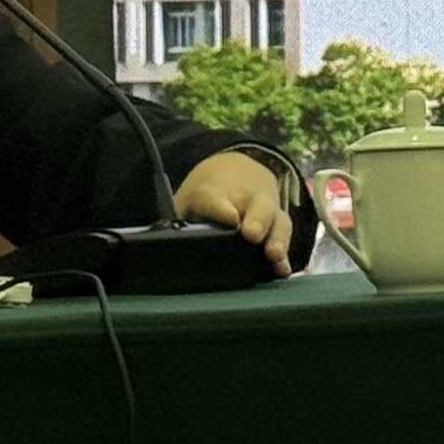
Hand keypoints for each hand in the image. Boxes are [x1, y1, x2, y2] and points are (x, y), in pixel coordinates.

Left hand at [176, 149, 296, 272]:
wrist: (235, 173)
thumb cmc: (206, 199)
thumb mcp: (186, 205)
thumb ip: (177, 225)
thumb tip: (158, 256)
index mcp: (214, 193)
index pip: (214, 199)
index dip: (221, 209)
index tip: (230, 219)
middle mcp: (246, 199)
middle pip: (256, 206)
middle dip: (256, 220)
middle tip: (252, 235)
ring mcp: (265, 211)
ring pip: (276, 220)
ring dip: (276, 238)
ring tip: (273, 255)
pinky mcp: (277, 225)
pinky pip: (284, 236)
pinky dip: (285, 254)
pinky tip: (282, 270)